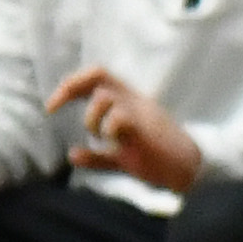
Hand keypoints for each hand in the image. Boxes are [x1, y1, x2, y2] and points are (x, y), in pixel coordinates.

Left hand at [50, 66, 203, 192]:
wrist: (190, 168)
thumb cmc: (157, 158)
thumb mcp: (122, 156)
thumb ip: (98, 155)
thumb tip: (72, 155)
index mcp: (127, 101)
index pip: (97, 77)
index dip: (71, 84)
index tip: (52, 105)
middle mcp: (132, 99)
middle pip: (99, 73)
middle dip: (71, 86)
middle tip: (54, 105)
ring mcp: (140, 112)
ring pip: (104, 96)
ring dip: (92, 118)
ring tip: (99, 136)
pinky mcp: (146, 128)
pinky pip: (120, 117)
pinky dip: (109, 129)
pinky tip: (114, 143)